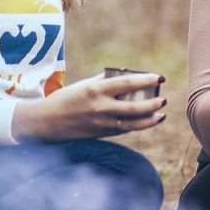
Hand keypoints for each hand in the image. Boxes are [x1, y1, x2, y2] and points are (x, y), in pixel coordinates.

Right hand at [12, 72, 165, 140]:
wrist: (46, 122)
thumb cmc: (66, 99)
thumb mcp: (84, 85)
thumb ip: (105, 80)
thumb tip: (127, 75)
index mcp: (96, 89)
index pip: (127, 83)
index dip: (146, 80)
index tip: (160, 77)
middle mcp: (100, 107)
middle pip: (134, 107)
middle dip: (152, 103)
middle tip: (164, 98)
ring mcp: (101, 123)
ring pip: (132, 123)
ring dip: (150, 119)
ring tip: (162, 114)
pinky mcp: (100, 134)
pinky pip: (124, 130)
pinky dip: (138, 126)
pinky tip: (148, 121)